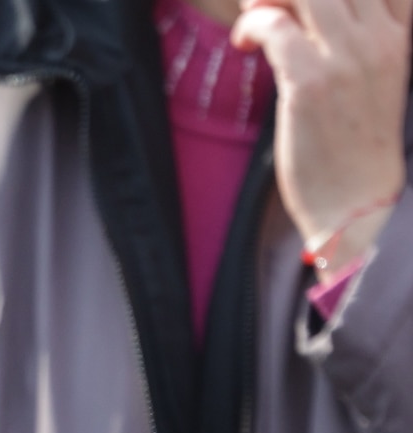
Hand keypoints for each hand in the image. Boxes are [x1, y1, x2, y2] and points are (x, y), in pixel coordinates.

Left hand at [234, 0, 410, 267]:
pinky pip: (274, 25)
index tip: (301, 2)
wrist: (356, 203)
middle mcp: (379, 39)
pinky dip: (252, 25)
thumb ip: (354, 41)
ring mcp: (347, 59)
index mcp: (400, 35)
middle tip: (267, 4)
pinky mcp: (309, 83)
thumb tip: (302, 12)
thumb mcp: (375, 79)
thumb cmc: (357, 146)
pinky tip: (244, 44)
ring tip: (254, 19)